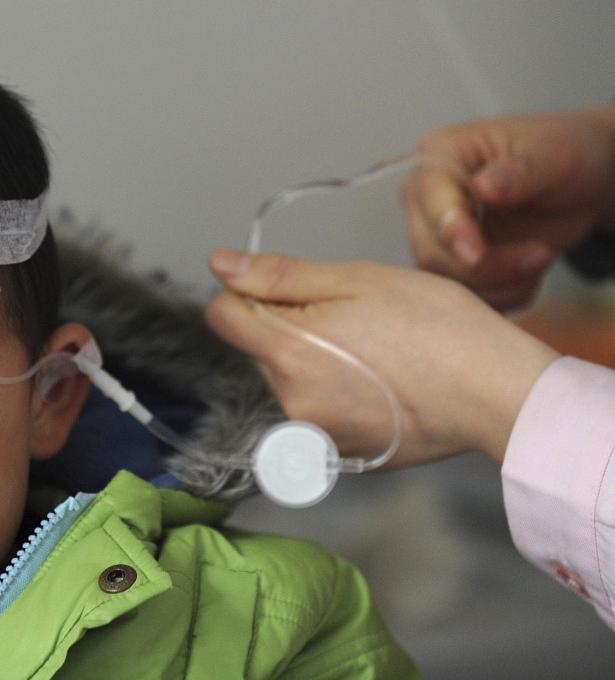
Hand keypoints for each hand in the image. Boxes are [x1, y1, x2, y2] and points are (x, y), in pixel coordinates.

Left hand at [206, 249, 559, 466]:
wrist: (498, 393)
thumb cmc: (438, 328)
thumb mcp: (356, 280)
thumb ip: (279, 275)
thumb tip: (220, 265)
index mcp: (289, 355)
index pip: (223, 316)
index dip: (248, 292)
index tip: (289, 289)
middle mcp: (291, 403)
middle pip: (259, 347)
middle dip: (290, 326)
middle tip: (354, 318)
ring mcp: (314, 434)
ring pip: (288, 378)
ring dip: (313, 359)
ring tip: (374, 350)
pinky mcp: (340, 453)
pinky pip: (317, 409)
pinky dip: (336, 391)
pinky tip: (379, 381)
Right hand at [404, 105, 614, 309]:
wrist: (576, 186)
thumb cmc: (561, 154)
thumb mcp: (553, 156)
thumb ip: (519, 172)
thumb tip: (483, 186)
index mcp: (440, 154)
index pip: (431, 200)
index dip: (451, 230)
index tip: (475, 255)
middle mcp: (425, 198)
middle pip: (431, 251)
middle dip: (487, 266)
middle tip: (540, 256)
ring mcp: (433, 235)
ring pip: (446, 281)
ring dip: (499, 284)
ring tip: (542, 260)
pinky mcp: (450, 264)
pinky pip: (464, 298)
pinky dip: (503, 295)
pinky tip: (530, 274)